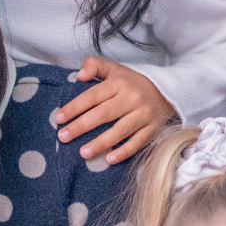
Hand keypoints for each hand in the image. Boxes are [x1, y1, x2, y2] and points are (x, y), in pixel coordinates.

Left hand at [51, 58, 177, 164]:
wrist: (167, 91)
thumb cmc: (131, 83)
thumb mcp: (114, 69)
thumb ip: (94, 66)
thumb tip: (79, 75)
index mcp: (119, 83)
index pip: (93, 96)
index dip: (75, 107)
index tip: (59, 118)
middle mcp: (132, 99)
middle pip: (103, 114)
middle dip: (82, 126)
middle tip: (63, 137)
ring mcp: (143, 115)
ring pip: (120, 130)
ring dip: (101, 143)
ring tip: (83, 153)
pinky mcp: (152, 128)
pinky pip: (138, 142)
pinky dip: (124, 152)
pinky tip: (109, 159)